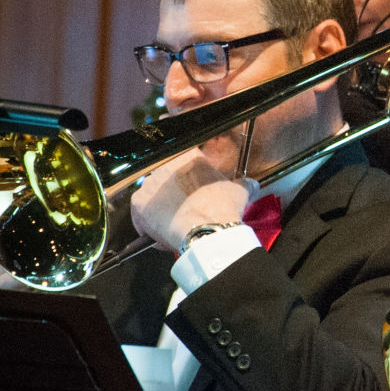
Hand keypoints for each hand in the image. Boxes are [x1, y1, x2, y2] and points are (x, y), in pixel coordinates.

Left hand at [129, 148, 254, 252]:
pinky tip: (162, 234)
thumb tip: (251, 184)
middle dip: (174, 193)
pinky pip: (140, 215)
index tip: (194, 187)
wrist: (206, 231)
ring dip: (162, 209)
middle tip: (187, 208)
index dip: (189, 175)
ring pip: (153, 196)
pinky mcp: (138, 204)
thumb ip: (244, 184)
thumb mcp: (240, 192)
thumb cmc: (221, 208)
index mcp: (188, 157)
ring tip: (176, 224)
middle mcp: (164, 166)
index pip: (183, 158)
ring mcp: (149, 184)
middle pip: (167, 179)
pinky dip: (148, 225)